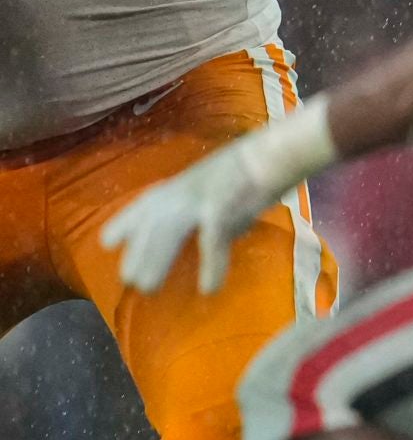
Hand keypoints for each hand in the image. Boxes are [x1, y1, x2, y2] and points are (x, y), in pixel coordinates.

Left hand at [102, 103, 337, 294]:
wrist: (278, 151)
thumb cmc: (258, 164)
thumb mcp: (221, 182)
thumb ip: (208, 206)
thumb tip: (214, 230)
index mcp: (183, 184)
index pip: (145, 203)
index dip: (125, 223)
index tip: (107, 243)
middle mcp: (183, 191)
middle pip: (151, 223)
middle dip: (138, 252)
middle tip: (129, 280)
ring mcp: (201, 198)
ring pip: (167, 232)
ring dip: (156, 260)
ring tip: (147, 288)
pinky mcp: (222, 208)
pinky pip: (212, 242)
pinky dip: (211, 266)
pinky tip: (209, 288)